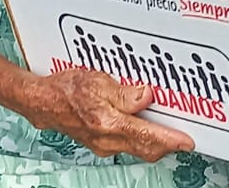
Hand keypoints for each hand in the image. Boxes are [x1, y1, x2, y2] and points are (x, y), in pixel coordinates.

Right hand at [22, 69, 192, 162]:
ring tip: (169, 127)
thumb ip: (124, 92)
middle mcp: (107, 139)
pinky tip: (144, 125)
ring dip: (154, 140)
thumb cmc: (65, 90)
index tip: (188, 141)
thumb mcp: (96, 81)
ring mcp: (104, 143)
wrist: (41, 102)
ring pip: (137, 146)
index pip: (148, 136)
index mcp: (108, 124)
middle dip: (167, 144)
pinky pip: (127, 142)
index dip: (171, 140)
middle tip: (185, 136)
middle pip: (146, 148)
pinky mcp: (100, 141)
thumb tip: (146, 96)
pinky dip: (140, 136)